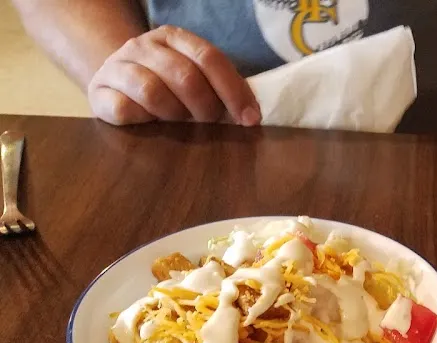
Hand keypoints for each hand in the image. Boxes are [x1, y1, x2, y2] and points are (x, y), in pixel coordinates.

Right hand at [88, 26, 260, 126]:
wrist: (117, 85)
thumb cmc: (168, 88)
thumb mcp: (197, 81)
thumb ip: (221, 89)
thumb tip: (252, 115)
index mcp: (174, 38)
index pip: (209, 58)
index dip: (233, 91)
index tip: (249, 119)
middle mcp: (143, 46)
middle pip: (184, 75)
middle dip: (206, 107)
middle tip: (210, 122)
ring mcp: (117, 66)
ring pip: (152, 91)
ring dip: (175, 114)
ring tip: (179, 122)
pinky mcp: (99, 92)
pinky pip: (124, 109)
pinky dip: (144, 121)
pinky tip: (151, 125)